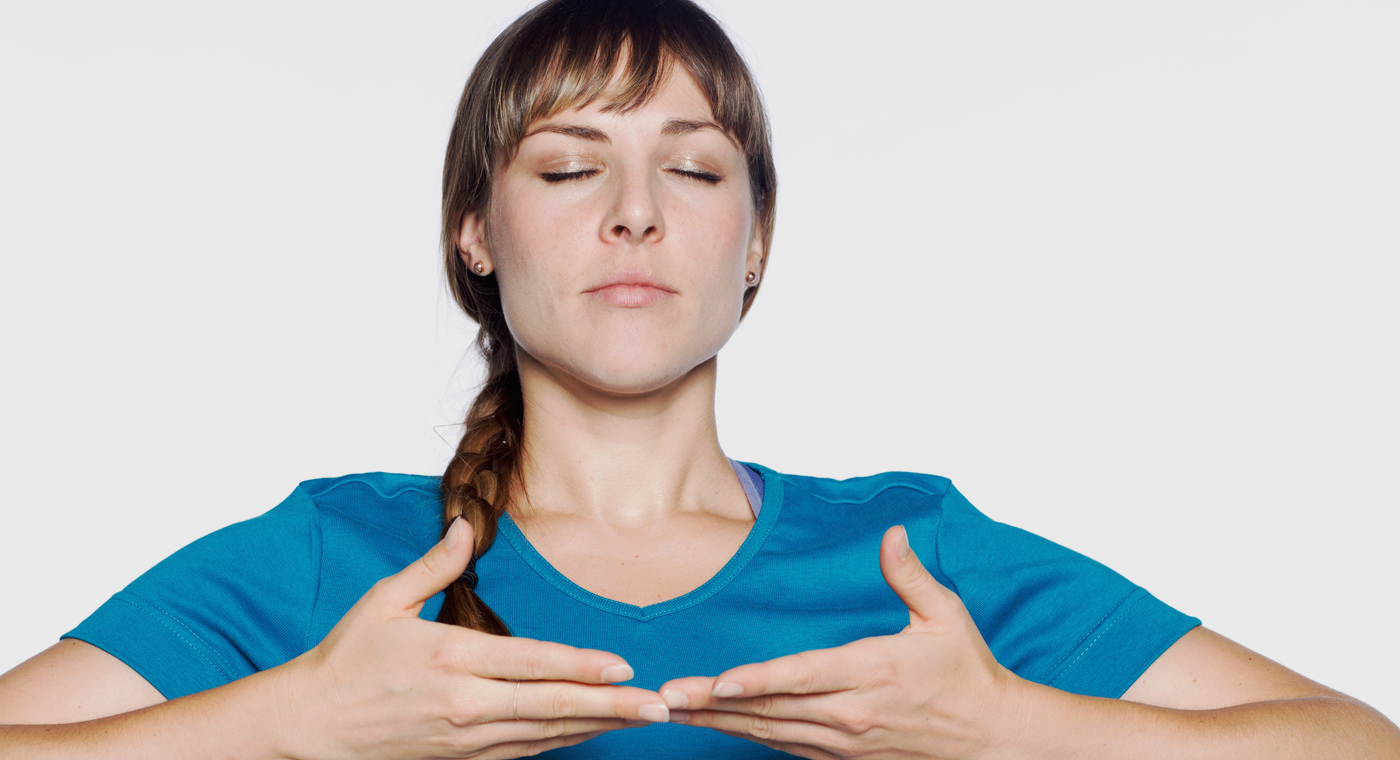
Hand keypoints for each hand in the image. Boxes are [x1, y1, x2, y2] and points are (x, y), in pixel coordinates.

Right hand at [278, 517, 670, 759]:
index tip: (625, 667)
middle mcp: (464, 703)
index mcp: (450, 657)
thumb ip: (433, 565)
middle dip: (611, 706)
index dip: (583, 668)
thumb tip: (466, 524)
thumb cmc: (344, 661)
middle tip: (659, 705)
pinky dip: (560, 742)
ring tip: (640, 718)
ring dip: (595, 726)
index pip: (533, 664)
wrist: (306, 727)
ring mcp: (464, 738)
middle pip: (552, 706)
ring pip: (544, 734)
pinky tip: (588, 731)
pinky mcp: (459, 759)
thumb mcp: (383, 602)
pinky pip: (522, 752)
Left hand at [657, 525, 1019, 759]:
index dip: (757, 680)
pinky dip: (747, 736)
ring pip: (769, 733)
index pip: (802, 677)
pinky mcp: (843, 758)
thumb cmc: (968, 676)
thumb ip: (911, 577)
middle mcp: (851, 713)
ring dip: (717, 723)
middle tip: (663, 697)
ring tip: (671, 712)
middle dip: (711, 705)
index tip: (717, 681)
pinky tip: (714, 726)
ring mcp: (844, 742)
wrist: (994, 740)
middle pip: (770, 710)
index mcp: (872, 671)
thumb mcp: (947, 617)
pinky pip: (784, 747)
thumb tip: (891, 535)